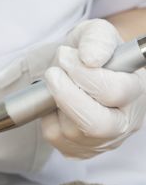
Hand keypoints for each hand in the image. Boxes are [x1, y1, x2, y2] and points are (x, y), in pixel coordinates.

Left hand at [41, 19, 145, 158]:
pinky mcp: (82, 150)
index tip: (65, 56)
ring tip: (56, 81)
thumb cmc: (91, 52)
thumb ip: (97, 40)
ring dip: (55, 103)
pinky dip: (48, 117)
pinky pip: (56, 138)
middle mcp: (124, 122)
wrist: (78, 69)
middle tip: (52, 73)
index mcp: (136, 91)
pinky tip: (55, 102)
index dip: (86, 75)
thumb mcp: (96, 34)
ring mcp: (104, 141)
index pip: (116, 92)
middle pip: (97, 125)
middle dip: (68, 97)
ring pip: (72, 132)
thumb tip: (90, 59)